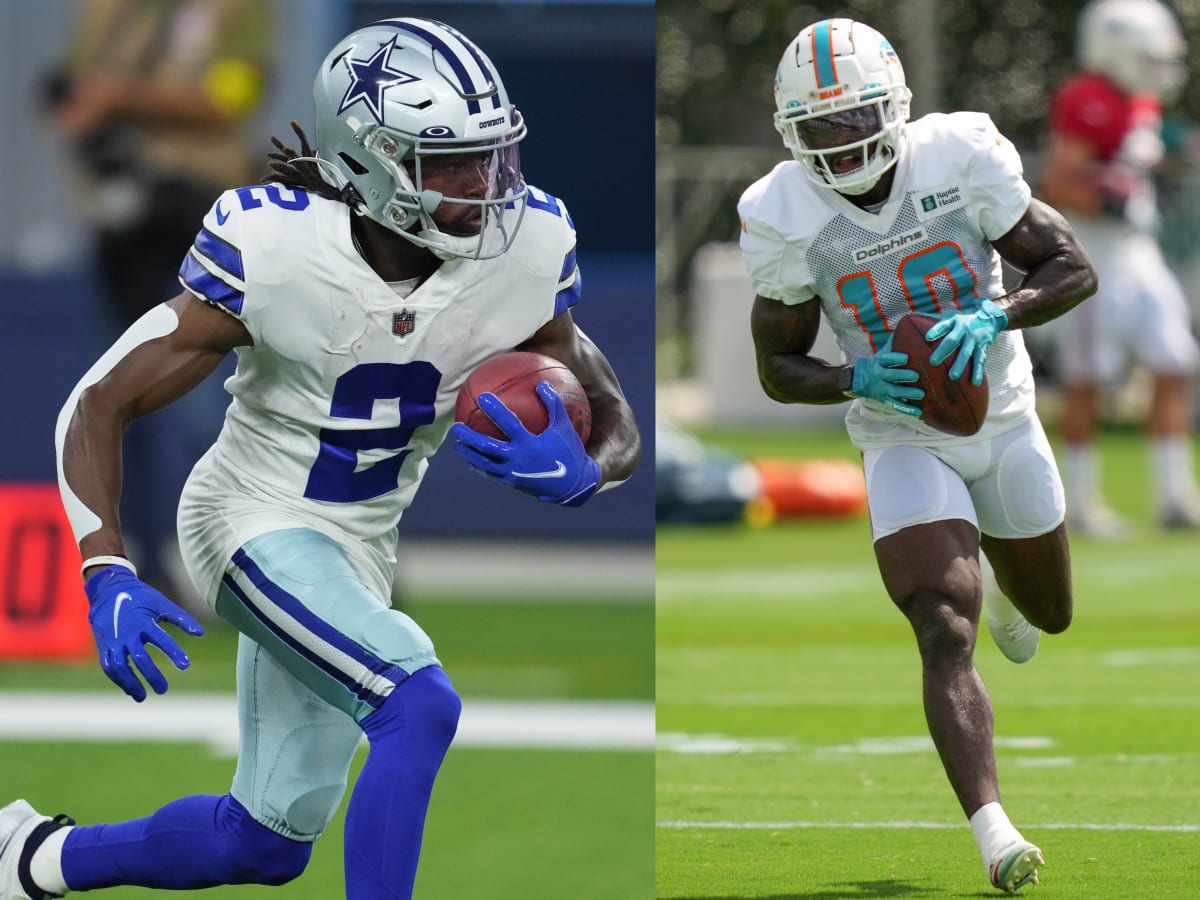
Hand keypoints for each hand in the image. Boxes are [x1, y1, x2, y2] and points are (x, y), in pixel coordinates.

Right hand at [84, 566, 205, 701]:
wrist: (108, 591)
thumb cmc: (140, 598)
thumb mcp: (161, 603)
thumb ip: (181, 618)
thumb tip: (200, 634)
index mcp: (143, 621)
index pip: (161, 640)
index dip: (174, 652)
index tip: (185, 666)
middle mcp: (127, 632)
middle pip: (140, 658)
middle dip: (151, 675)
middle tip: (163, 690)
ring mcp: (112, 641)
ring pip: (119, 667)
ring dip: (130, 683)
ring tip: (142, 697)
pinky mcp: (103, 646)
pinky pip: (108, 667)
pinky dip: (118, 680)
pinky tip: (129, 690)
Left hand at [450, 381, 600, 506]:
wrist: (573, 485)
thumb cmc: (569, 451)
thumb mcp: (564, 426)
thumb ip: (553, 404)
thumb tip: (541, 383)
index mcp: (530, 443)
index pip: (508, 423)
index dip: (495, 410)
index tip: (482, 397)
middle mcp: (518, 459)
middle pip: (487, 447)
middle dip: (469, 437)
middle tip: (456, 427)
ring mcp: (513, 472)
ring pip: (485, 463)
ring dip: (469, 454)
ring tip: (457, 445)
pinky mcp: (513, 482)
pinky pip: (491, 474)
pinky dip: (479, 467)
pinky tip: (471, 461)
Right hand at [850, 344, 923, 416]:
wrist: (860, 381)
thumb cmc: (879, 363)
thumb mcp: (883, 351)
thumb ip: (896, 342)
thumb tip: (912, 323)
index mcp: (880, 361)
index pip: (886, 359)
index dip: (895, 358)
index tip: (906, 357)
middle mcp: (880, 375)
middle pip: (890, 376)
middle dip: (903, 376)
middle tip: (916, 376)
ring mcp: (883, 389)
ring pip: (894, 391)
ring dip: (907, 393)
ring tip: (921, 394)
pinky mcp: (886, 400)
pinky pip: (897, 405)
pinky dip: (907, 410)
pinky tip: (919, 412)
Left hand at [925, 298, 1007, 384]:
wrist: (990, 318)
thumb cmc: (964, 320)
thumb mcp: (952, 316)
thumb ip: (936, 322)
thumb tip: (912, 318)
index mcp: (956, 321)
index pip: (944, 325)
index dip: (936, 331)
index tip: (927, 338)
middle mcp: (965, 329)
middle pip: (953, 341)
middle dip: (943, 352)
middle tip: (932, 362)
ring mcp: (975, 339)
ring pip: (967, 353)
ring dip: (960, 365)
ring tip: (952, 377)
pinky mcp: (983, 347)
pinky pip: (981, 361)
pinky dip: (978, 372)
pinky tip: (974, 383)